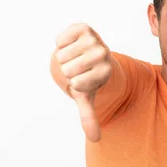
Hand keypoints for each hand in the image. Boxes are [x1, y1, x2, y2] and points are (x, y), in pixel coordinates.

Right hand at [54, 23, 111, 141]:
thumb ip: (89, 117)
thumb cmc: (85, 77)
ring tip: (73, 57)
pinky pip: (60, 39)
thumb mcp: (86, 97)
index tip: (82, 80)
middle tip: (76, 68)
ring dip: (63, 57)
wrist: (86, 55)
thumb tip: (96, 138)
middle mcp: (103, 54)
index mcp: (106, 72)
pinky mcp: (83, 27)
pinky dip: (60, 44)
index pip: (78, 83)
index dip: (74, 83)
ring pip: (62, 55)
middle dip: (67, 71)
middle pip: (68, 69)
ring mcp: (94, 39)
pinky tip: (70, 45)